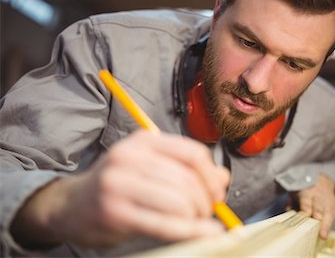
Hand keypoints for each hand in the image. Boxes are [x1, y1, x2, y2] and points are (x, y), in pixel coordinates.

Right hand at [11, 130, 229, 248]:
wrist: (71, 206)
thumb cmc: (117, 185)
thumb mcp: (150, 168)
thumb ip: (186, 169)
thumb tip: (223, 177)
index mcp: (144, 141)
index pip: (193, 153)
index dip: (212, 175)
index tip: (217, 191)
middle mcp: (130, 157)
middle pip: (188, 178)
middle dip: (206, 200)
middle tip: (207, 211)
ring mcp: (120, 184)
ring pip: (179, 201)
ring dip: (197, 216)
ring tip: (195, 221)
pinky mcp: (115, 213)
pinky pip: (165, 224)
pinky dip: (191, 231)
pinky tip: (203, 233)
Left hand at [295, 174, 334, 238]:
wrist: (323, 182)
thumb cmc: (305, 189)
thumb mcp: (296, 190)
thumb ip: (291, 200)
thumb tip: (287, 210)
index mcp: (307, 191)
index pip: (306, 198)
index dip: (306, 205)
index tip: (306, 212)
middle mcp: (319, 196)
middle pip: (319, 205)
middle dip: (318, 212)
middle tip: (317, 219)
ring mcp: (328, 202)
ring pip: (328, 212)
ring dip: (326, 224)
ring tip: (323, 234)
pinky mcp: (334, 209)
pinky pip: (333, 217)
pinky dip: (329, 226)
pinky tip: (325, 235)